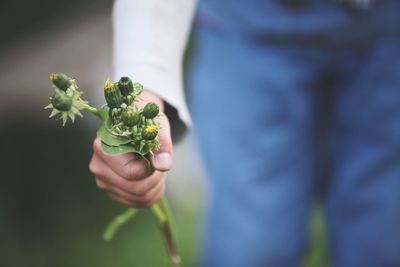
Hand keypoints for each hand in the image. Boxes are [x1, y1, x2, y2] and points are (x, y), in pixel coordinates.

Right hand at [89, 91, 172, 207]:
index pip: (132, 172)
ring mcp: (103, 181)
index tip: (156, 155)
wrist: (134, 123)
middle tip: (161, 165)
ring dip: (156, 187)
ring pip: (139, 198)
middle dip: (156, 179)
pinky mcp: (112, 191)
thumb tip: (163, 164)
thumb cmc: (145, 121)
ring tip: (157, 170)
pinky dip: (152, 194)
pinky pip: (137, 203)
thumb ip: (162, 144)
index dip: (151, 168)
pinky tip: (153, 179)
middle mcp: (98, 166)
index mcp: (103, 147)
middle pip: (136, 189)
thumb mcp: (157, 126)